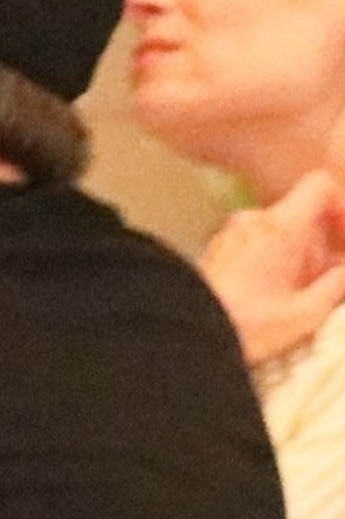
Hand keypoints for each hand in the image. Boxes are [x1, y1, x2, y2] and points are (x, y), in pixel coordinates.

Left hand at [199, 170, 344, 363]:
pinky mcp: (217, 249)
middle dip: (321, 245)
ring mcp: (230, 233)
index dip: (341, 207)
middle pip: (301, 215)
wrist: (188, 332)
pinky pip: (255, 242)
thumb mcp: (308, 311)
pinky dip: (272, 260)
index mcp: (280, 225)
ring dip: (297, 256)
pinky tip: (271, 295)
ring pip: (278, 231)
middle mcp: (253, 220)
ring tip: (297, 295)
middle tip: (325, 281)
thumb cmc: (249, 325)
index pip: (318, 185)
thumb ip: (338, 283)